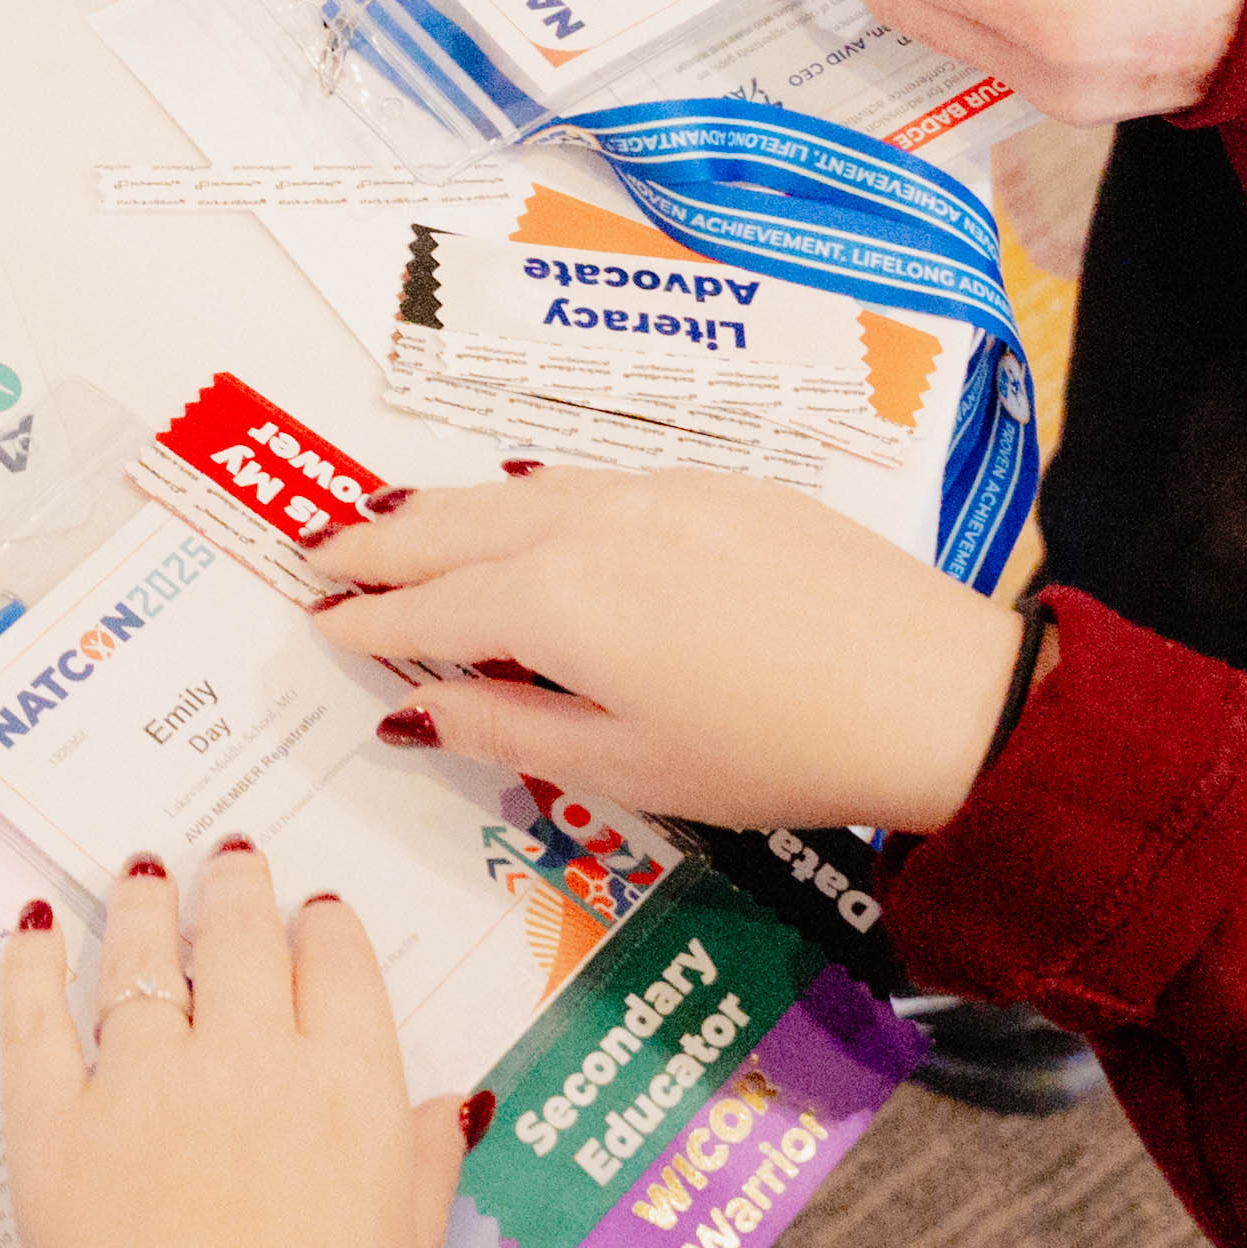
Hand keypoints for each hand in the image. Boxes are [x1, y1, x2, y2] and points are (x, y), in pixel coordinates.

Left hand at [2, 840, 452, 1247]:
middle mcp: (253, 1063)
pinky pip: (36, 1019)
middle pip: (244, 937)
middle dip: (238, 889)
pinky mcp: (54, 1127)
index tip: (315, 913)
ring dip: (148, 906)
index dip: (325, 928)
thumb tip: (450, 1108)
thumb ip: (422, 1171)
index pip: (340, 966)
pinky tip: (37, 930)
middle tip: (229, 862)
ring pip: (145, 958)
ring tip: (144, 873)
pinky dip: (34, 965)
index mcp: (353, 1093)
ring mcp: (145, 1087)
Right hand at [315, 470, 1020, 834]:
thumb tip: (413, 708)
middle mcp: (589, 523)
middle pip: (453, 523)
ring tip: (398, 521)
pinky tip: (526, 509)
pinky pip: (592, 479)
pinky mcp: (717, 482)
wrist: (928, 692)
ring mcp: (657, 490)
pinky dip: (532, 496)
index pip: (424, 603)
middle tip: (320, 548)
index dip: (364, 617)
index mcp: (553, 601)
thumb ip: (504, 728)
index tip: (318, 620)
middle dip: (380, 539)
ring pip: (520, 491)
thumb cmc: (773, 752)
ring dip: (448, 508)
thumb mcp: (623, 768)